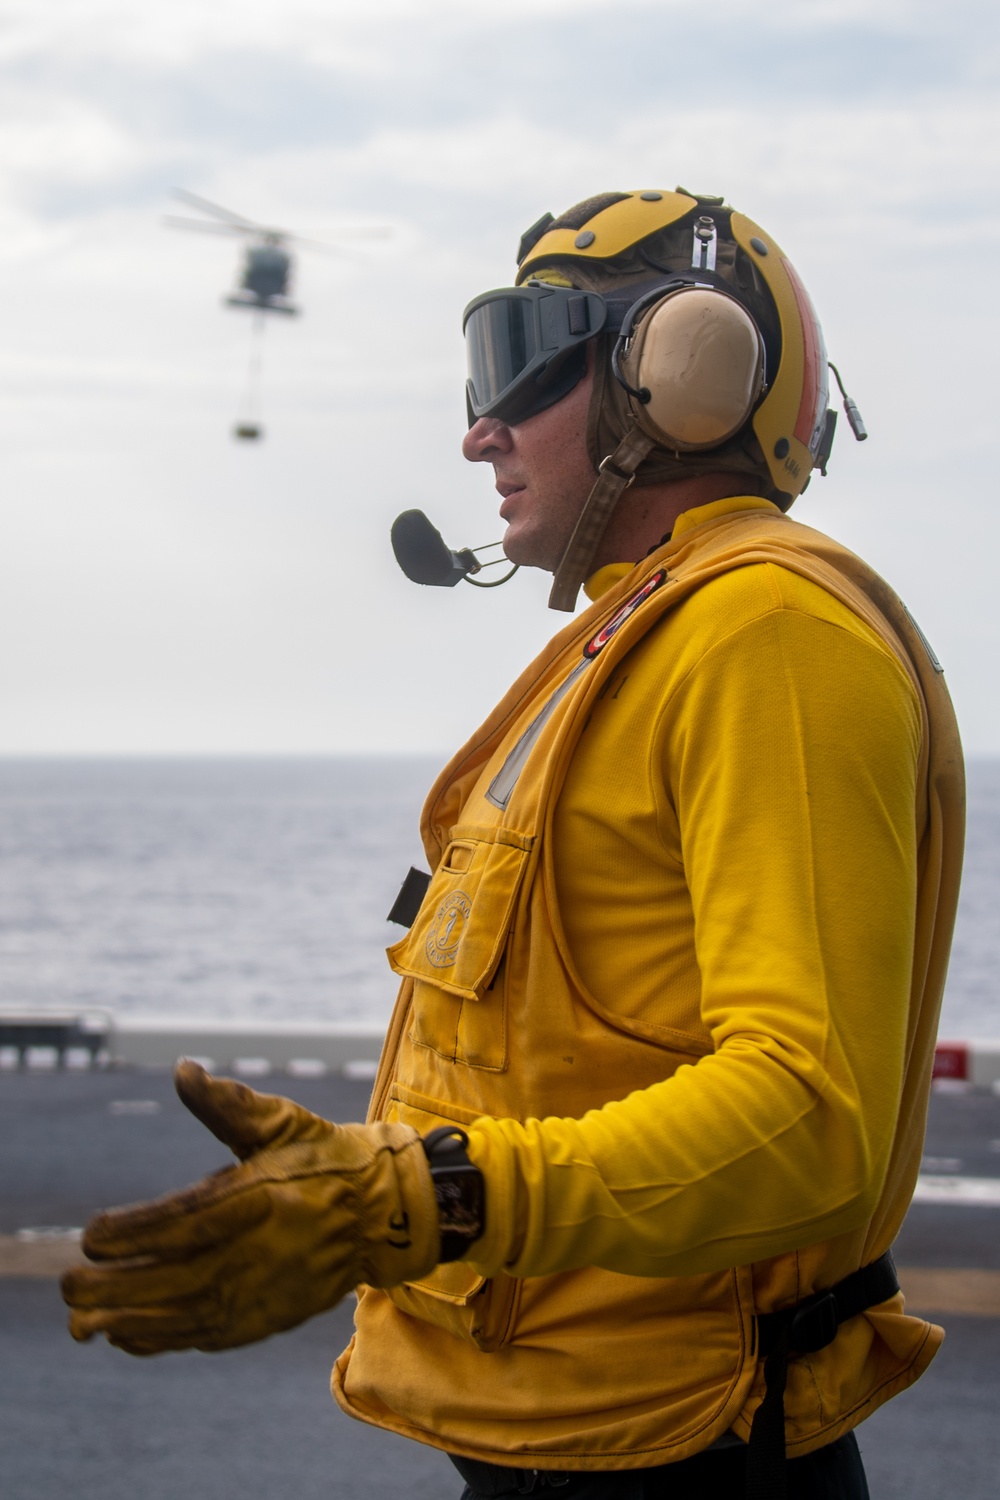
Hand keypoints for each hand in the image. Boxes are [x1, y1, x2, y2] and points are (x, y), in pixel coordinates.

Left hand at [60, 1060, 438, 1354]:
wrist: (383, 1214)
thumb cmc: (325, 1158)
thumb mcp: (281, 1121)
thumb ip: (227, 1102)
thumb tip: (183, 1069)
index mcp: (256, 1197)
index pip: (179, 1222)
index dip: (128, 1233)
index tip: (90, 1234)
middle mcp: (255, 1250)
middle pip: (170, 1277)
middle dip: (112, 1285)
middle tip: (71, 1284)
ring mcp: (261, 1290)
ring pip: (180, 1315)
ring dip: (125, 1321)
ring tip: (82, 1323)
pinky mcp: (266, 1318)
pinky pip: (203, 1336)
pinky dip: (161, 1339)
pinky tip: (126, 1335)